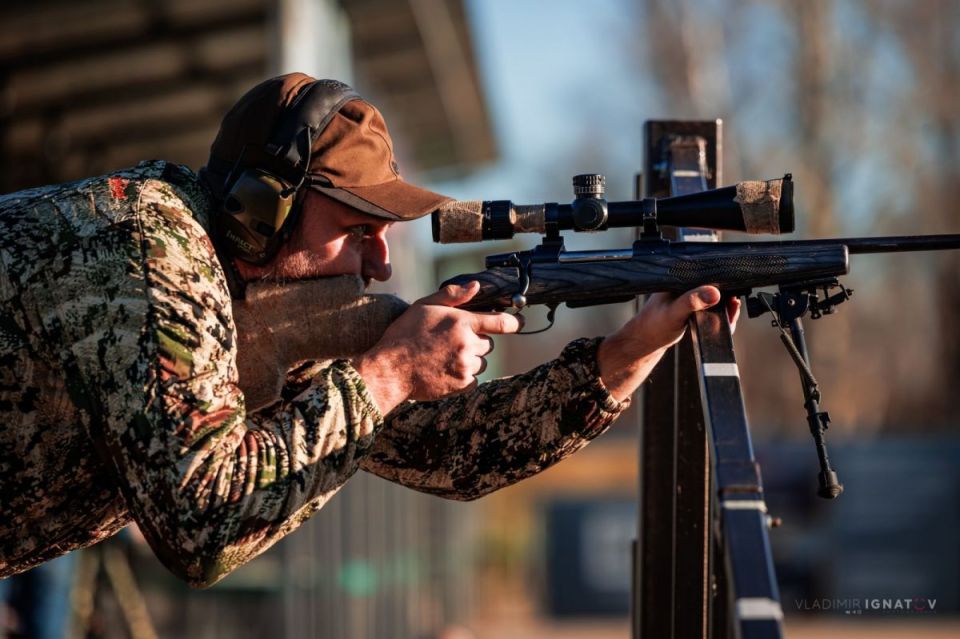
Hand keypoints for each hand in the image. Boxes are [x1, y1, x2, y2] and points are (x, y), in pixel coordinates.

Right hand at [353, 281, 520, 414]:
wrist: (390, 369)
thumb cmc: (404, 334)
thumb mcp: (425, 305)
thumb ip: (453, 295)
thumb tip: (476, 286)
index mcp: (462, 322)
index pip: (501, 322)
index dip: (515, 322)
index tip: (520, 323)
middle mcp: (468, 344)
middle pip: (488, 344)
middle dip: (475, 342)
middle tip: (451, 342)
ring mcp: (466, 366)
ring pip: (481, 362)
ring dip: (469, 360)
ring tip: (445, 357)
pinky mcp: (461, 385)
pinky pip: (473, 379)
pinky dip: (463, 376)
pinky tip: (445, 370)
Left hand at [597, 286, 739, 401]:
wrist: (646, 341)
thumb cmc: (653, 325)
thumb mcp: (673, 312)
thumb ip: (691, 302)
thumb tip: (713, 292)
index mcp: (679, 279)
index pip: (707, 274)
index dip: (723, 283)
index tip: (733, 296)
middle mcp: (686, 285)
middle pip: (715, 286)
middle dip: (728, 297)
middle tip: (733, 308)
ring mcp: (690, 296)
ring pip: (715, 298)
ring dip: (726, 306)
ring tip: (730, 315)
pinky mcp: (693, 307)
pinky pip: (712, 307)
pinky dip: (720, 314)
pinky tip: (723, 319)